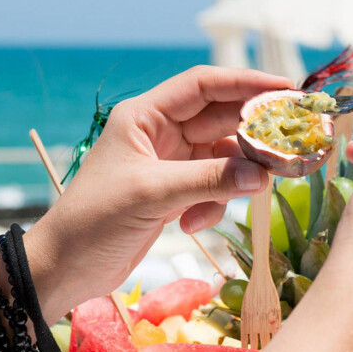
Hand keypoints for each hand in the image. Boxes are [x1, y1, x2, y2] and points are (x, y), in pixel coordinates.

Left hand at [26, 66, 290, 316]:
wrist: (64, 269)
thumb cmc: (94, 221)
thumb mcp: (152, 195)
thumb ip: (209, 181)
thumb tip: (262, 175)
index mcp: (144, 116)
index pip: (203, 86)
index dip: (245, 83)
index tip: (285, 88)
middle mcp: (159, 134)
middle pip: (220, 121)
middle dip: (252, 136)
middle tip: (288, 148)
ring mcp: (167, 165)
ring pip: (221, 158)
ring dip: (232, 179)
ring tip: (244, 195)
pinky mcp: (172, 194)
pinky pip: (211, 188)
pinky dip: (212, 205)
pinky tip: (190, 225)